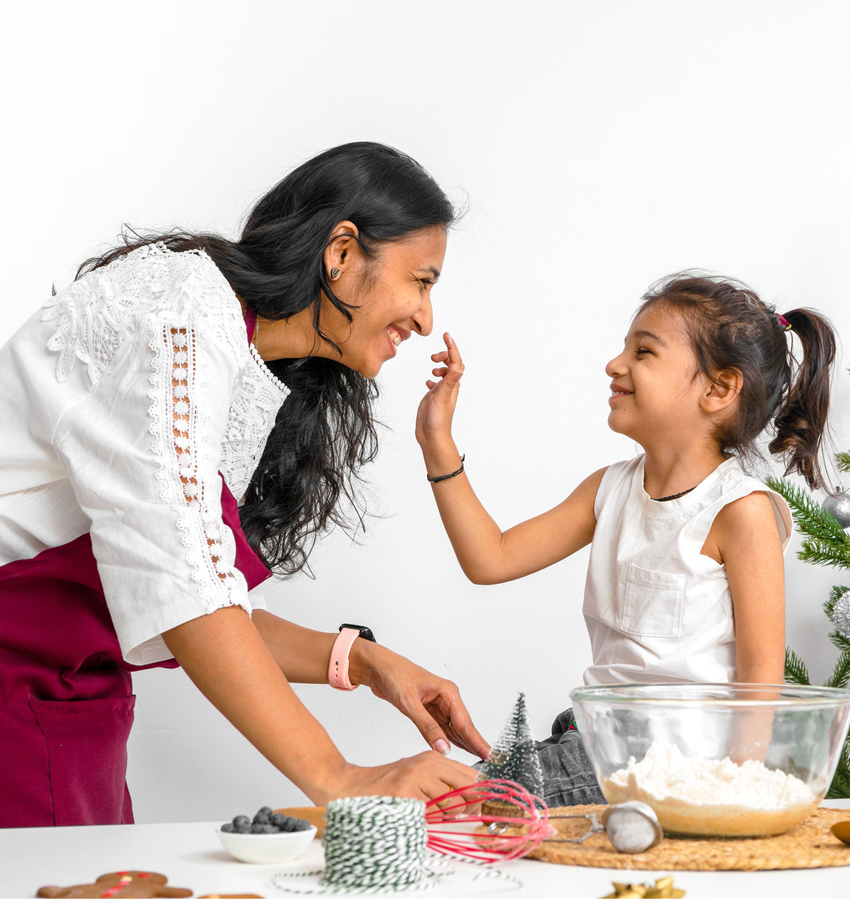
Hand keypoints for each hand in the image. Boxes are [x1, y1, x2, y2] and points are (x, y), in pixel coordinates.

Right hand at [321, 751, 482, 808]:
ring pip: (451, 806)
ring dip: (444, 817)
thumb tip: (472, 801)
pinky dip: (427, 821)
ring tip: (426, 813)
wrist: (350, 785)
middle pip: (467, 790)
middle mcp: (427, 764)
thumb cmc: (385, 784)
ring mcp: (416, 778)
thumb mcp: (418, 775)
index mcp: (432, 758)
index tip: (475, 808)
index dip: (478, 795)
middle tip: (454, 816)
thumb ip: (442, 783)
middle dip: (466, 808)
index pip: (472, 775)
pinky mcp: (405, 793)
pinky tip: (413, 814)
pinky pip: (431, 815)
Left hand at [351, 641, 490, 759]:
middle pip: (463, 727)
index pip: (465, 722)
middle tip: (488, 762)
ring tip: (478, 759)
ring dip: (463, 744)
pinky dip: (448, 740)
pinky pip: (442, 728)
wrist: (378, 668)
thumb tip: (443, 747)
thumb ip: (426, 726)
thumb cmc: (394, 675)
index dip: (477, 740)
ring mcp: (438, 705)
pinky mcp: (429, 711)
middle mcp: (446, 698)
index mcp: (447, 691)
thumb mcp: (409, 703)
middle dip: (474, 744)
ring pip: (454, 729)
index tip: (489, 754)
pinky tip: (456, 750)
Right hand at [415, 332, 464, 450]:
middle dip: (445, 355)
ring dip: (440, 366)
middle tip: (433, 356)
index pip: (455, 361)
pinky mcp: (434, 398)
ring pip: (445, 373)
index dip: (452, 347)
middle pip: (452, 365)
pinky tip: (428, 381)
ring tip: (432, 368)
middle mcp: (449, 387)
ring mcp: (441, 392)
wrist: (432, 437)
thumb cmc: (438, 420)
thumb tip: (458, 367)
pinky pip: (436, 385)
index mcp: (453, 384)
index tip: (446, 336)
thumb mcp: (442, 398)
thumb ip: (449, 382)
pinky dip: (433, 379)